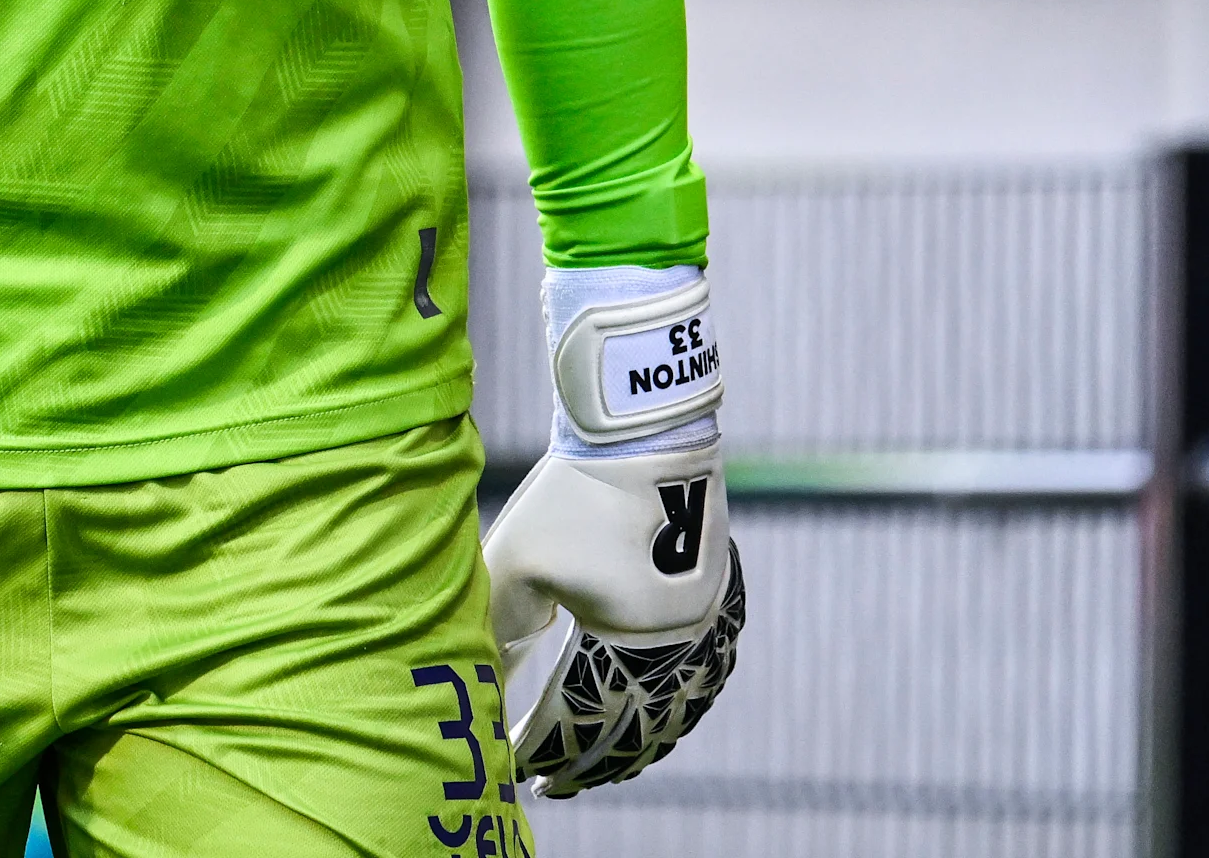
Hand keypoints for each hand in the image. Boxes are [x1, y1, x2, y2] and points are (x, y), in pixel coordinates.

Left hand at [485, 264, 742, 793]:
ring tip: (611, 760)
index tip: (517, 767)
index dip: (547, 748)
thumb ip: (499, 633)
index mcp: (634, 637)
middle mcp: (684, 637)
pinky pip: (711, 667)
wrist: (639, 425)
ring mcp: (712, 615)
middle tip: (560, 782)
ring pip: (683, 704)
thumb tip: (485, 688)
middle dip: (596, 758)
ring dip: (645, 737)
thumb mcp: (519, 564)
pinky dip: (684, 699)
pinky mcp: (723, 589)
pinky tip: (667, 712)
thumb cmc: (569, 492)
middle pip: (638, 724)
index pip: (583, 717)